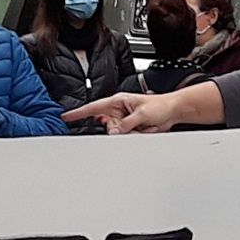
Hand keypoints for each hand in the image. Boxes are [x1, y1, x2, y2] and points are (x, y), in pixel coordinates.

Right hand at [75, 89, 209, 134]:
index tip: (66, 116)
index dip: (78, 113)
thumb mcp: (142, 114)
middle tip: (134, 126)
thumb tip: (114, 131)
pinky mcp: (131, 128)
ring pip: (116, 134)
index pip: (93, 107)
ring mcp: (124, 120)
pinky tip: (144, 129)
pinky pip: (126, 137)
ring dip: (130, 133)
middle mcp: (119, 110)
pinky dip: (135, 136)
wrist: (173, 111)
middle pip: (107, 126)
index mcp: (118, 101)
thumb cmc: (160, 105)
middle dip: (119, 130)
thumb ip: (126, 124)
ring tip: (143, 126)